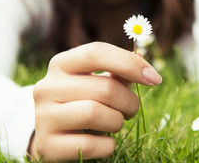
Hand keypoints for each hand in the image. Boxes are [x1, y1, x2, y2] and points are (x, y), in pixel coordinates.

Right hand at [29, 42, 161, 161]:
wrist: (49, 132)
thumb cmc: (80, 101)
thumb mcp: (94, 81)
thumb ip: (117, 71)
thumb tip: (144, 65)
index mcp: (61, 64)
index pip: (96, 53)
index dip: (130, 63)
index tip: (155, 78)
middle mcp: (47, 86)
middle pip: (104, 87)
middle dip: (129, 101)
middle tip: (131, 109)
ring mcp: (43, 115)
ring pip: (95, 114)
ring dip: (117, 121)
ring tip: (115, 123)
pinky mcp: (47, 144)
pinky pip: (90, 145)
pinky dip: (107, 145)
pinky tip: (104, 141)